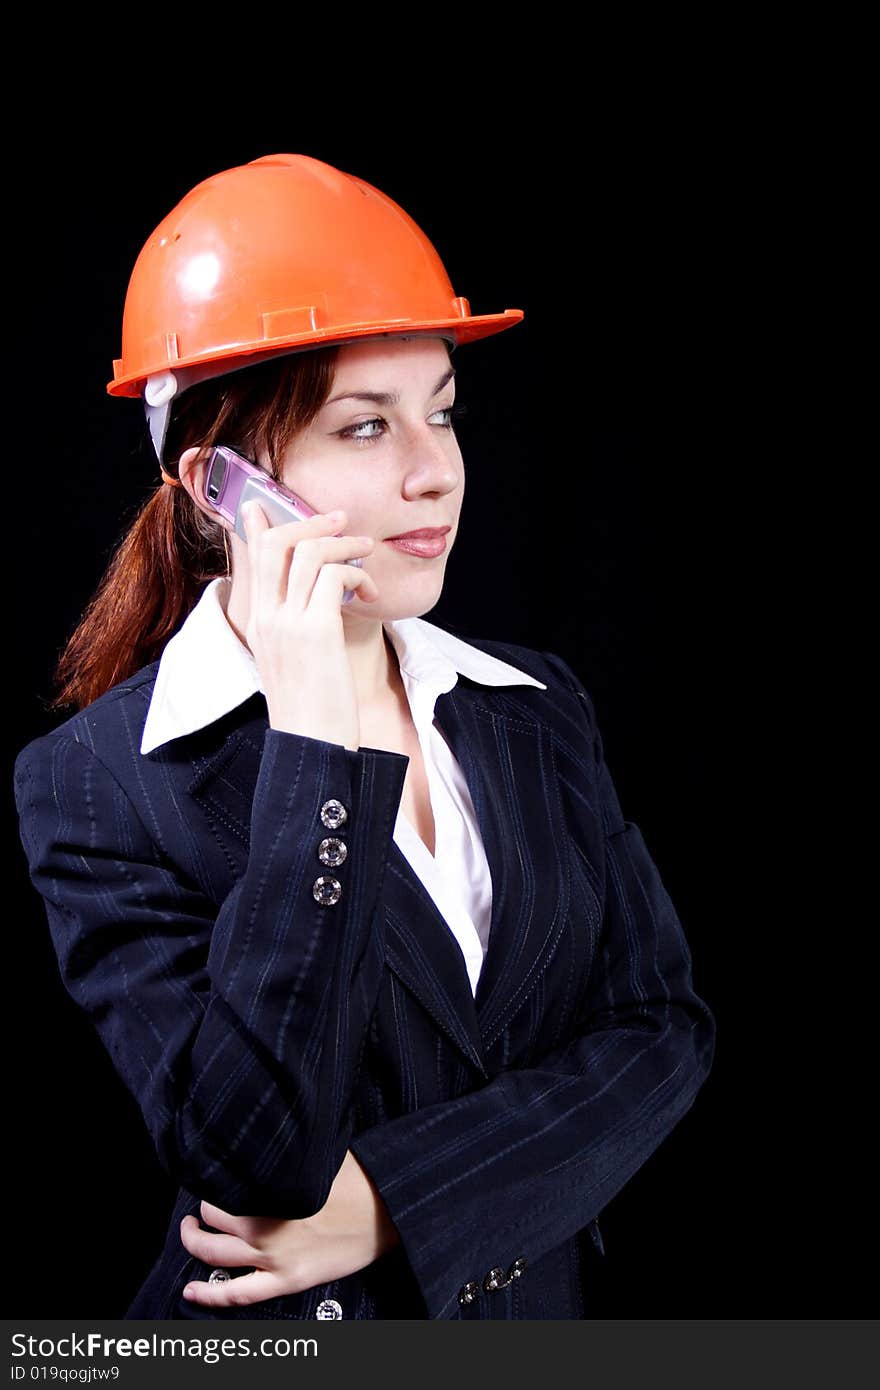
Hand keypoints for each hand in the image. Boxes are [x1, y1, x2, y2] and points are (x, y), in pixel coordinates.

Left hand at [179, 1150, 399, 1308]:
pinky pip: (236, 1294)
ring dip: (194, 1243)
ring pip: (214, 1254)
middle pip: (213, 1218)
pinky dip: (208, 1294)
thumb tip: (266, 1136)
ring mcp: (274, 1257)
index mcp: (272, 1189)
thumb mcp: (317, 1153)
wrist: (388, 1211)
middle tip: (199, 1208)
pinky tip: (191, 1291)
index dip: (214, 1181)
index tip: (215, 1177)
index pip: (223, 1186)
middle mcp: (266, 1224)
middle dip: (200, 1213)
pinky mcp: (287, 1280)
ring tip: (191, 1234)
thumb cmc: (358, 1178)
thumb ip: (285, 1153)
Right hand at [242, 503, 379, 751]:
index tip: (264, 504)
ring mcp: (288, 622)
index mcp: (258, 623)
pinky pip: (334, 576)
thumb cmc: (310, 712)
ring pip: (309, 552)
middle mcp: (266, 617)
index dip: (260, 524)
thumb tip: (319, 605)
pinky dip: (357, 575)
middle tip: (342, 522)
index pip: (253, 559)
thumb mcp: (292, 663)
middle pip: (277, 542)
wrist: (312, 748)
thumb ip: (296, 629)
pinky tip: (369, 595)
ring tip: (367, 554)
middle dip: (312, 522)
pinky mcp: (316, 630)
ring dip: (345, 545)